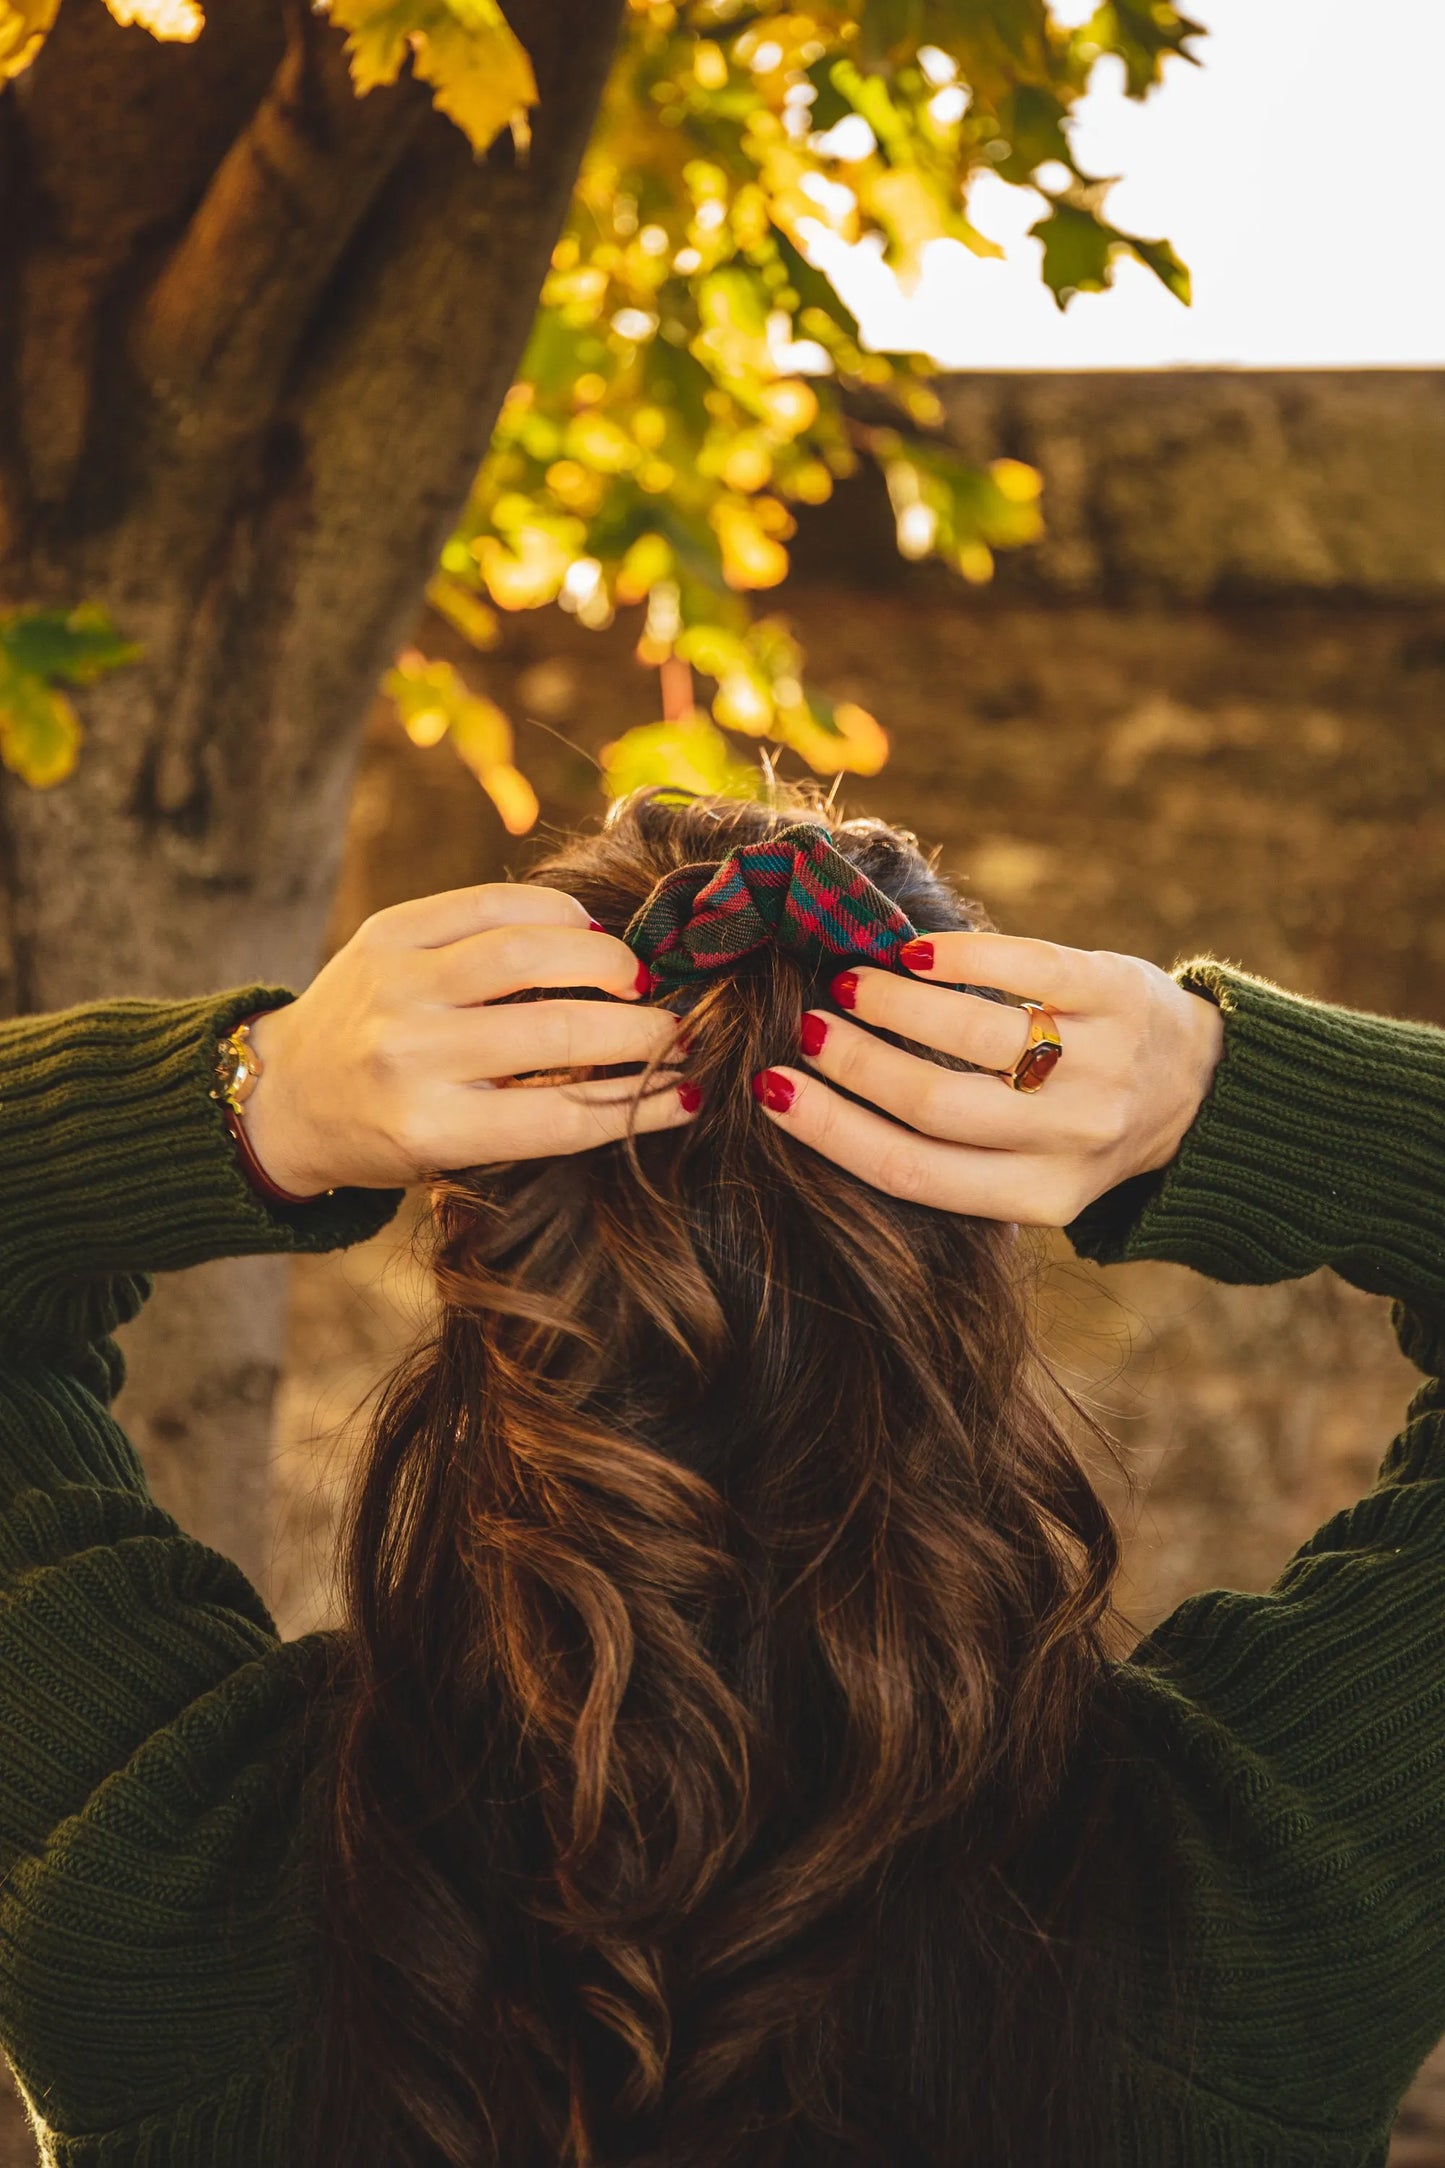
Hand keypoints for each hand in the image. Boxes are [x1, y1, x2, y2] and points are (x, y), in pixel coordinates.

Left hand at [240, 885, 693, 1195]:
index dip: (642, 1103)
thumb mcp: (453, 1154)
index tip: (692, 1092)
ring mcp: (396, 986)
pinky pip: (488, 904)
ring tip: (636, 976)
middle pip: (559, 1034)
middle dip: (641, 1030)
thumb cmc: (387, 1134)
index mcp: (430, 1130)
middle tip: (680, 1028)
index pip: (565, 1116)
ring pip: (529, 951)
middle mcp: (410, 1056)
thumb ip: (537, 1117)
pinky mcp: (387, 932)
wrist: (282, 1094)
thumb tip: (648, 1079)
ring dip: (603, 959)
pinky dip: (552, 912)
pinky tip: (584, 931)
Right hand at [753, 933, 1224, 1225]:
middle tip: (806, 1027)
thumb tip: (812, 1098)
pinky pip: (1024, 966)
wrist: (1202, 1088)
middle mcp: (1074, 1141)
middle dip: (853, 1061)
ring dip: (893, 1004)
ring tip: (851, 982)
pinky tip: (911, 951)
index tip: (770, 1088)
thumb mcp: (1028, 1168)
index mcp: (1039, 1198)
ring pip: (973, 1033)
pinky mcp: (1119, 995)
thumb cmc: (1075, 1123)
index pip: (911, 1170)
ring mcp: (1102, 1065)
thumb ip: (948, 1151)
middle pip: (934, 1103)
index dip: (830, 1129)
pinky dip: (956, 955)